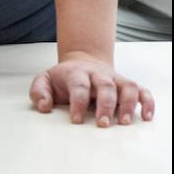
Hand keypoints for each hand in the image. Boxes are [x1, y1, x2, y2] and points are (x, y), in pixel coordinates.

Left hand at [29, 53, 155, 126]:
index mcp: (76, 72)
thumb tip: (43, 106)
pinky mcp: (126, 85)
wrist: (81, 63)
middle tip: (103, 124)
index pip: (79, 85)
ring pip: (127, 86)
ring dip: (128, 104)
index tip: (76, 120)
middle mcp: (98, 74)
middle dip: (105, 105)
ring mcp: (114, 78)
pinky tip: (146, 116)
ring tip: (124, 122)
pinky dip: (147, 102)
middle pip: (106, 86)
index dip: (78, 102)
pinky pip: (142, 90)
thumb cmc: (63, 78)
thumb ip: (39, 92)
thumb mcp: (44, 81)